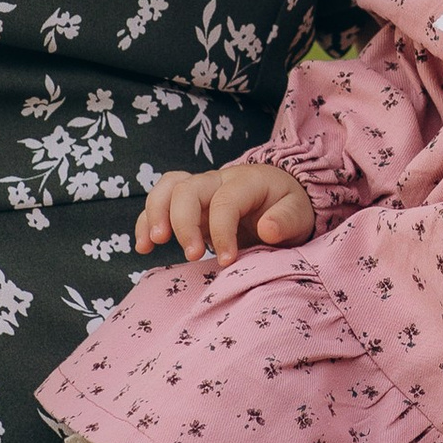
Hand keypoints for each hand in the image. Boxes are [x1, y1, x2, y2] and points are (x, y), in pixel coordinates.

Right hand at [135, 161, 313, 263]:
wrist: (281, 197)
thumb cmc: (289, 207)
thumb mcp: (299, 214)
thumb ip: (286, 220)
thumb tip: (267, 229)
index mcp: (246, 181)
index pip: (225, 201)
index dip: (222, 232)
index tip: (228, 262)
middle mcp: (218, 180)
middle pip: (188, 189)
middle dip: (183, 222)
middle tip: (192, 255)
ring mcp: (201, 190)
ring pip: (167, 188)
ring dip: (155, 215)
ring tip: (151, 244)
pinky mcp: (188, 205)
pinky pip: (160, 202)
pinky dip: (146, 221)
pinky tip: (143, 247)